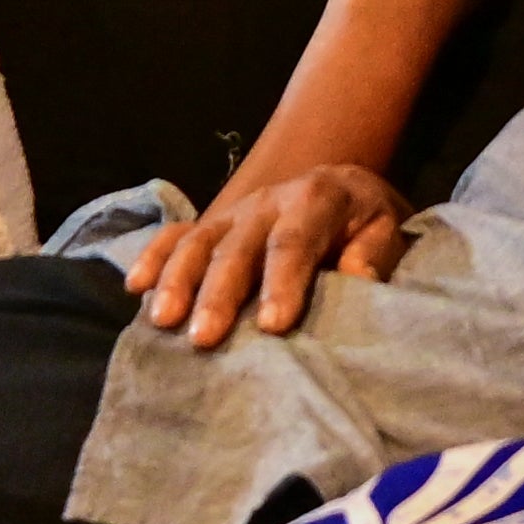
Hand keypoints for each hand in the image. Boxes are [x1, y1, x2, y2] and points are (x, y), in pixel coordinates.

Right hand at [130, 158, 411, 342]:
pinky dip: (153, 257)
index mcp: (315, 200)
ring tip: (163, 321)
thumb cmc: (367, 222)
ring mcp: (233, 211)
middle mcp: (267, 202)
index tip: (273, 325)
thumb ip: (375, 253)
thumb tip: (356, 278)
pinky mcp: (213, 222)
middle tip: (204, 337)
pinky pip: (176, 234)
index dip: (282, 282)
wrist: (343, 186)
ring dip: (178, 280)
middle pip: (237, 247)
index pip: (293, 243)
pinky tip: (135, 287)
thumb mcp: (388, 230)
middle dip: (218, 293)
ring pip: (198, 241)